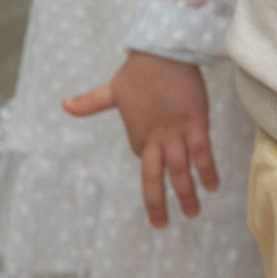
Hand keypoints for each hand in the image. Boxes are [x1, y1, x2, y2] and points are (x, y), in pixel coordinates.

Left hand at [62, 52, 218, 226]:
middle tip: (162, 225)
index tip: (161, 173)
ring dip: (186, 195)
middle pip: (155, 179)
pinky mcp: (195, 123)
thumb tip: (64, 105)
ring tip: (193, 213)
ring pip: (180, 171)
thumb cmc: (138, 70)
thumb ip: (91, 102)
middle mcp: (155, 139)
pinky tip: (213, 186)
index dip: (153, 168)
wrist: (161, 52)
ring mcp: (175, 133)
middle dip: (158, 205)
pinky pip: (202, 153)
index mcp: (137, 135)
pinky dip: (207, 170)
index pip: (145, 162)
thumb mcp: (112, 89)